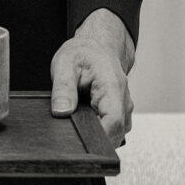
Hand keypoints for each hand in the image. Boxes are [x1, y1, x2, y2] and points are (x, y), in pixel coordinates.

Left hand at [49, 8, 134, 147]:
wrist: (97, 48)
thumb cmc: (84, 53)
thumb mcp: (65, 64)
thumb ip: (63, 89)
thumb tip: (61, 112)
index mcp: (112, 87)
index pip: (113, 122)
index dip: (97, 135)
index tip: (79, 136)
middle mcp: (124, 101)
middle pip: (114, 133)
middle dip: (92, 135)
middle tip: (72, 121)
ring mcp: (124, 110)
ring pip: (113, 134)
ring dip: (94, 131)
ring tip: (79, 112)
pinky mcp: (119, 115)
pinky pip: (110, 130)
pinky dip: (97, 128)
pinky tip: (85, 115)